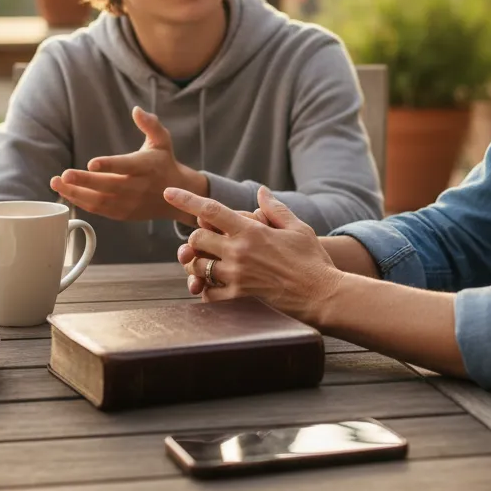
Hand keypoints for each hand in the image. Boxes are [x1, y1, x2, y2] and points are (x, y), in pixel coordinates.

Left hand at [51, 107, 207, 223]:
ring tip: (56, 183)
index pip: (126, 166)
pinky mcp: (122, 214)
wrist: (177, 195)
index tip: (91, 163)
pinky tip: (66, 192)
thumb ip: (150, 125)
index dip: (109, 165)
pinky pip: (98, 210)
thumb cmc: (164, 163)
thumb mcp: (162, 141)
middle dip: (84, 181)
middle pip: (108, 186)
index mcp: (147, 167)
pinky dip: (81, 202)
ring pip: (99, 201)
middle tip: (63, 175)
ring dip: (75, 193)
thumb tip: (136, 110)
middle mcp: (138, 187)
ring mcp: (129, 203)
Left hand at [168, 185, 339, 323]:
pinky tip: (215, 287)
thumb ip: (275, 208)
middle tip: (206, 241)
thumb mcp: (298, 228)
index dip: (186, 199)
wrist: (322, 295)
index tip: (168, 192)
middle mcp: (239, 252)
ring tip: (208, 264)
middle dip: (197, 238)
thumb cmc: (313, 260)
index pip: (210, 210)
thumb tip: (261, 191)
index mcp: (251, 231)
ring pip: (197, 267)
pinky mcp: (239, 299)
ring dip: (197, 264)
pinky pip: (208, 294)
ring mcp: (237, 277)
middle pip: (197, 239)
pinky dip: (206, 289)